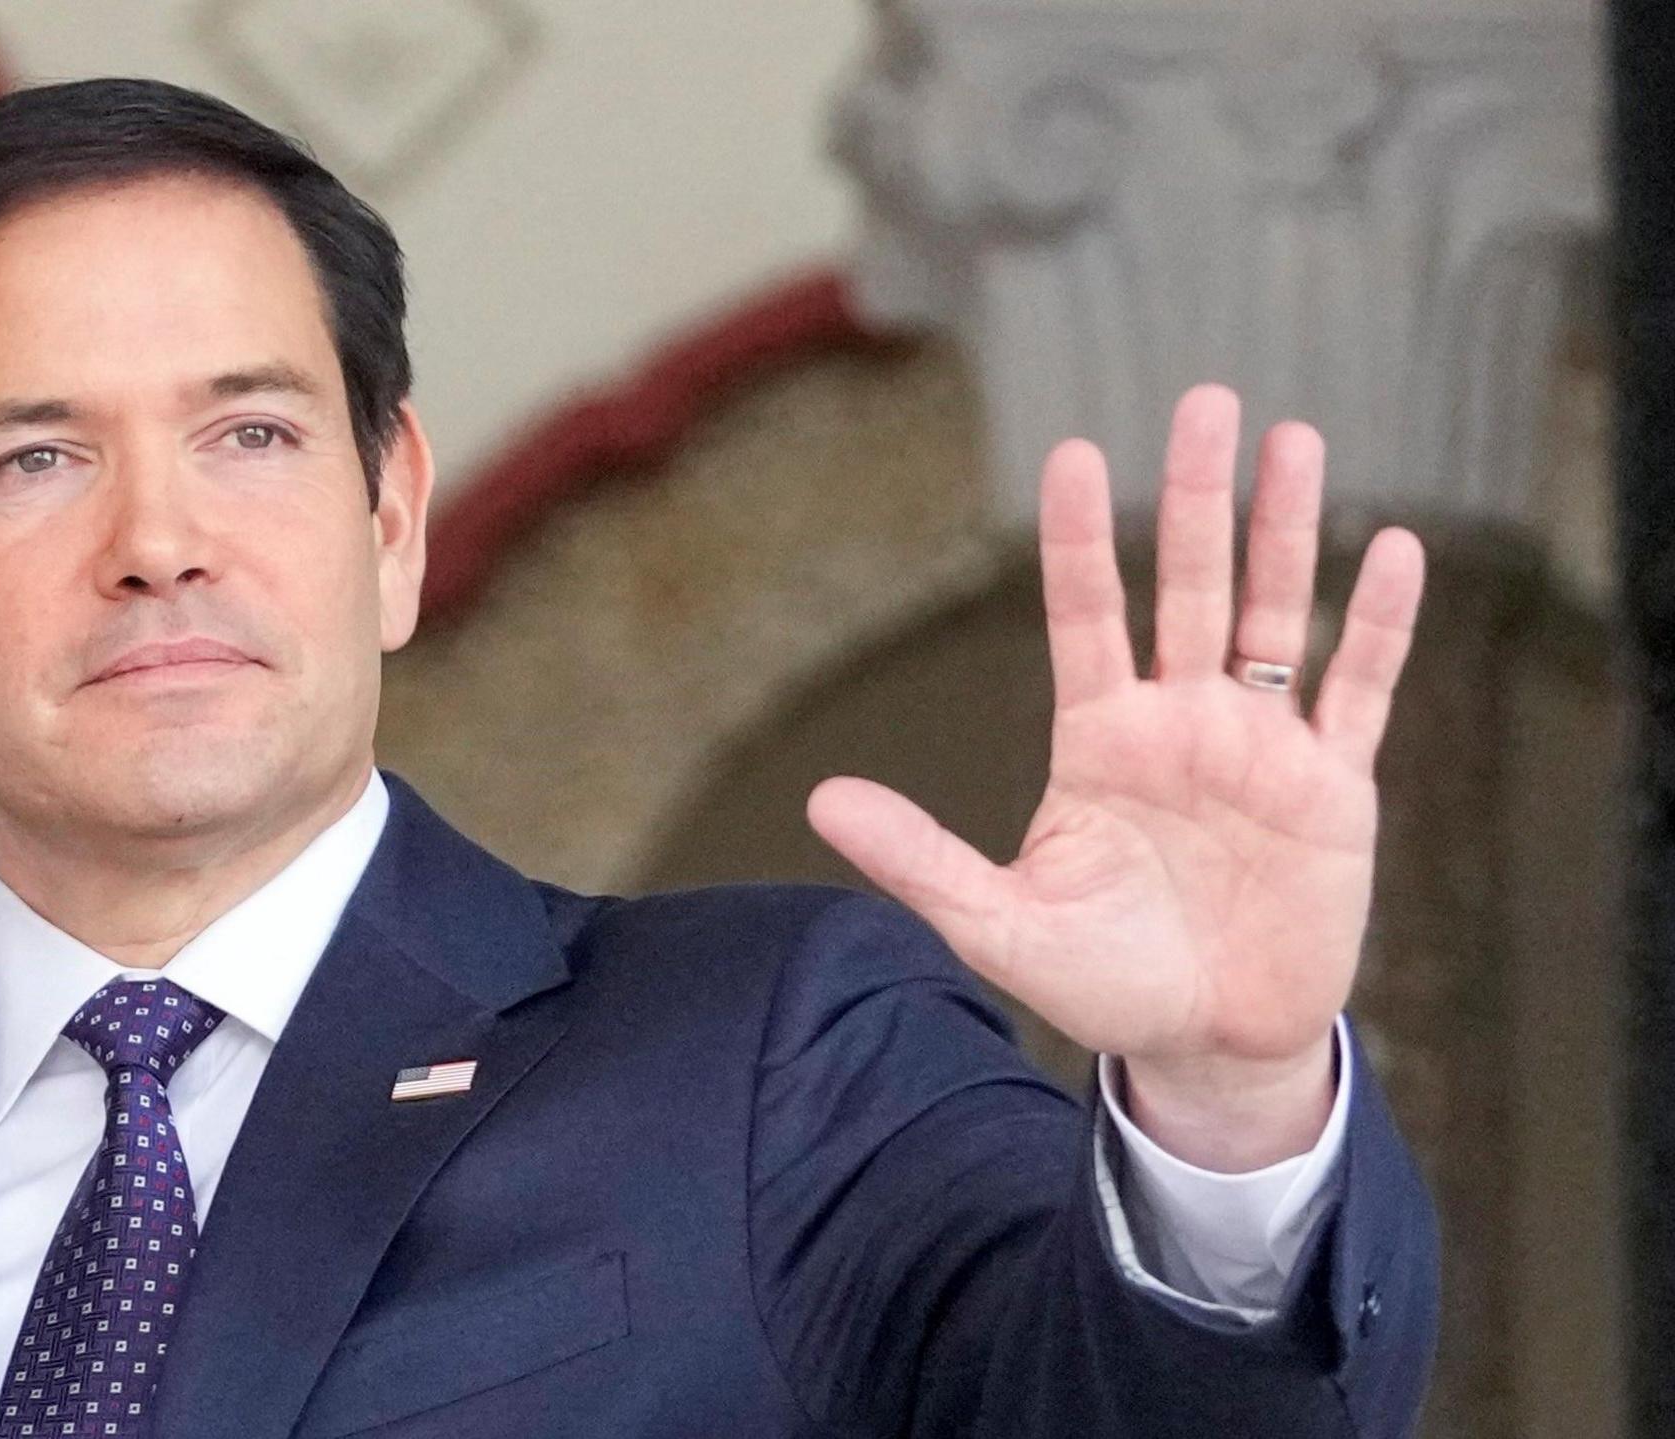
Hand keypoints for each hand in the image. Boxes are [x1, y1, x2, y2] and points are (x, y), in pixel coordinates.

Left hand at [804, 385, 1423, 1170]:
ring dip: (1286, 531)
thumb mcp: (996, 922)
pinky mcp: (1332, 788)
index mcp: (1100, 738)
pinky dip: (1376, 626)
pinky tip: (1393, 552)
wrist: (1204, 1045)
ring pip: (1273, 615)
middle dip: (1197, 497)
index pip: (1085, 614)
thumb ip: (919, 858)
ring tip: (1295, 438)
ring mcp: (1260, 746)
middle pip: (1190, 586)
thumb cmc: (1100, 982)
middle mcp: (1181, 721)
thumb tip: (820, 799)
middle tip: (1203, 400)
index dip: (1081, 539)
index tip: (1075, 454)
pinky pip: (1359, 690)